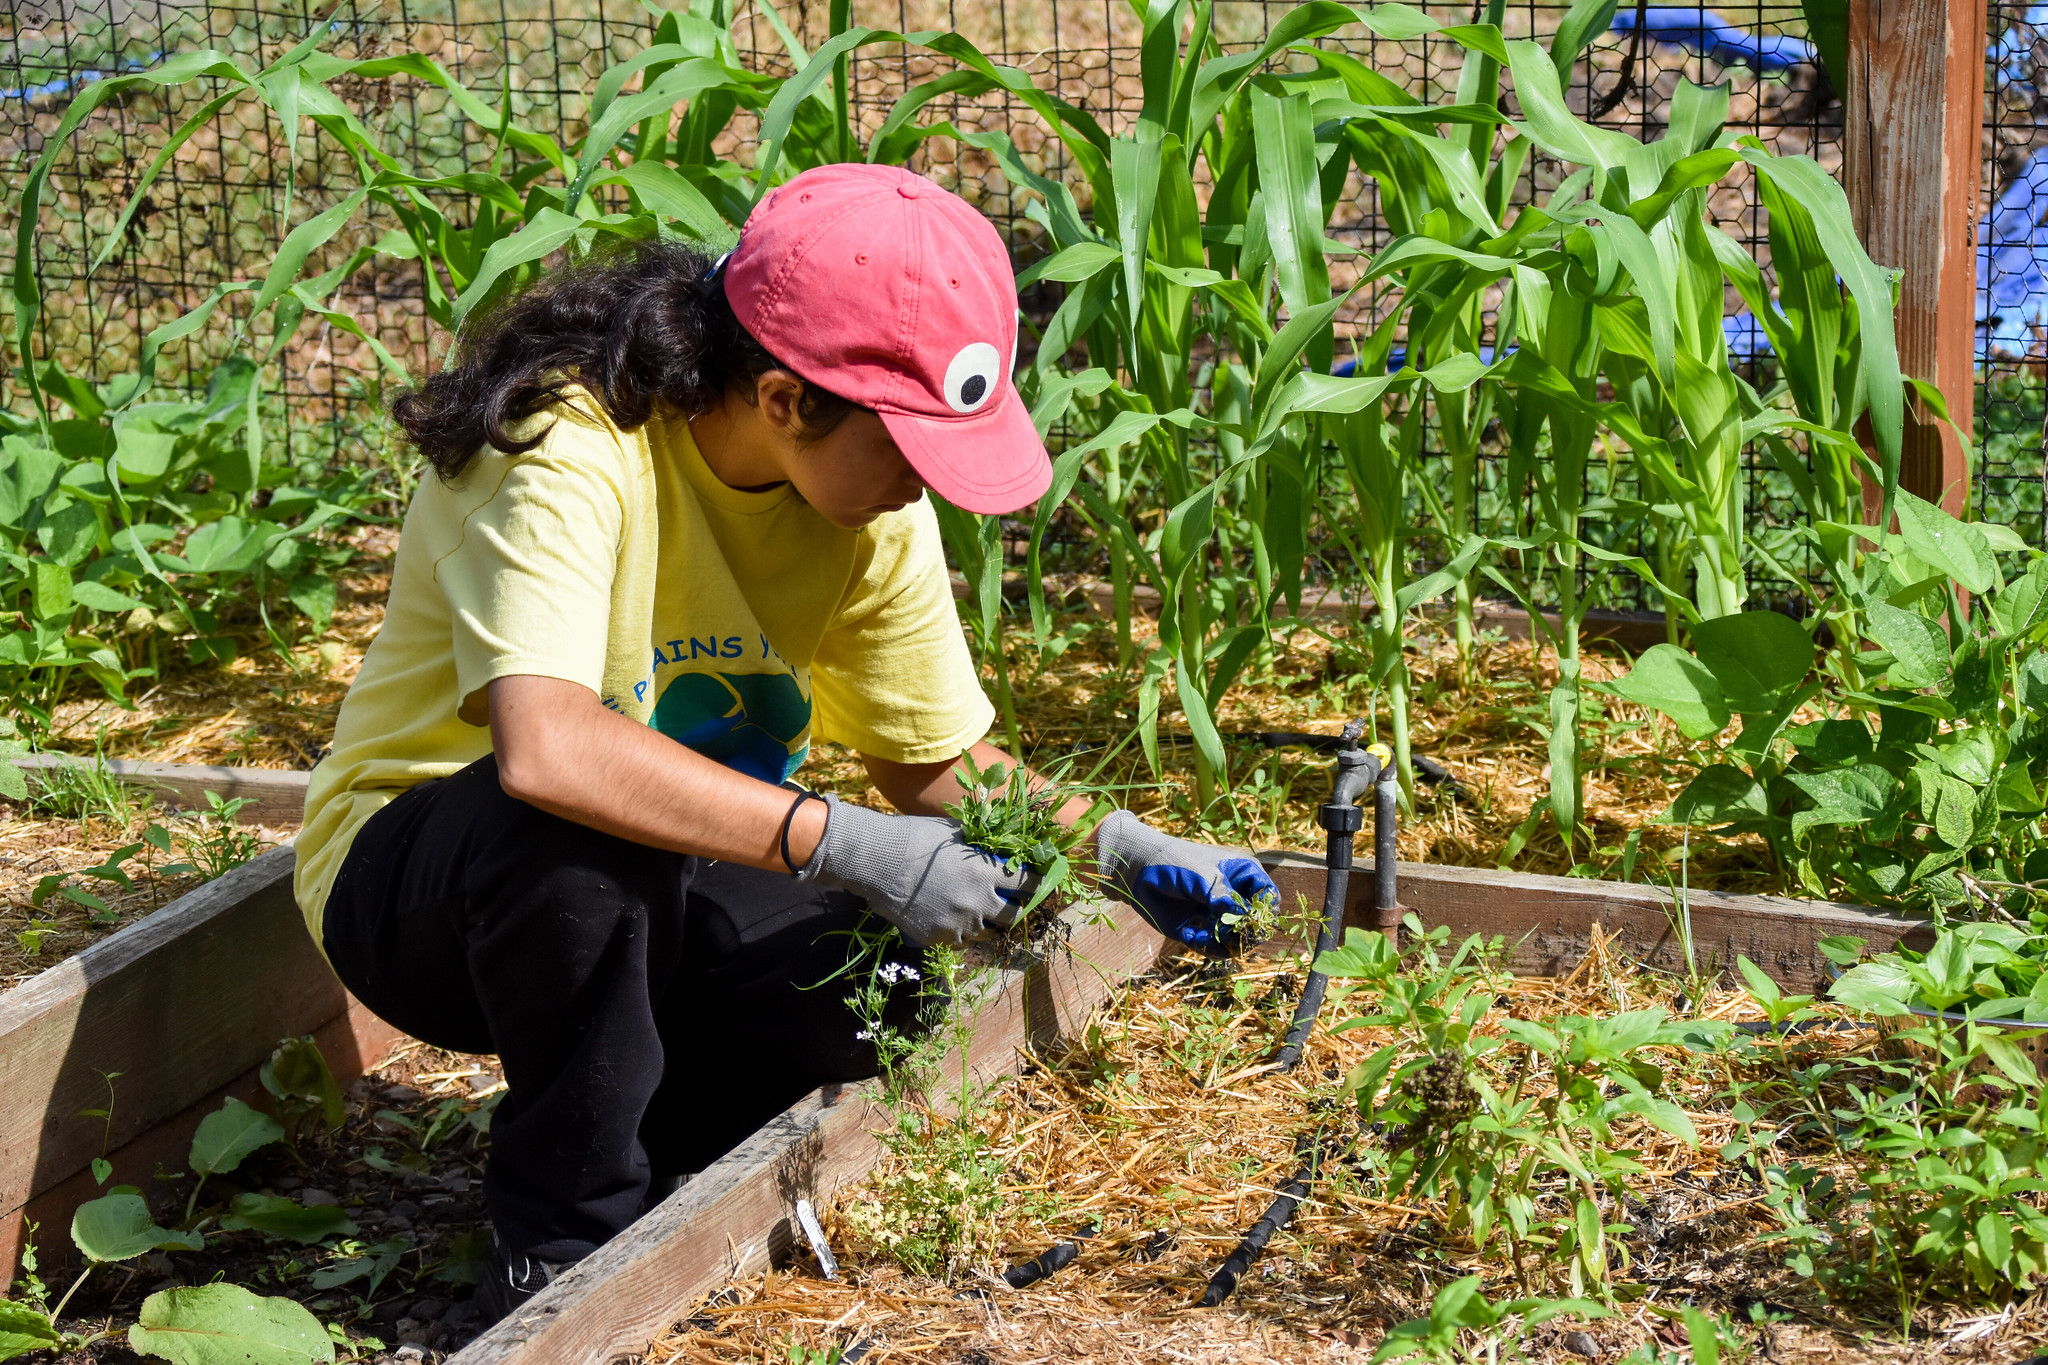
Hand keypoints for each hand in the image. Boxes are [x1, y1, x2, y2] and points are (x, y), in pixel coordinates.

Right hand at [798, 794, 1035, 946]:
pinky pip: (960, 940)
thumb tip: (1004, 847)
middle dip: (1017, 909)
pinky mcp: (938, 938)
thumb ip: (983, 846)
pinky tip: (950, 917)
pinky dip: (960, 931)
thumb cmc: (916, 837)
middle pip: (1014, 916)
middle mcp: (978, 901)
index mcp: (987, 872)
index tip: (1041, 886)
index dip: (1038, 885)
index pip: (1028, 884)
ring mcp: (958, 923)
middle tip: (1012, 904)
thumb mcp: (956, 833)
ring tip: (977, 911)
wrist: (877, 860)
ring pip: (988, 933)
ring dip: (988, 922)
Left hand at [1094, 810, 1277, 955]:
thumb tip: (1243, 918)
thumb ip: (1223, 896)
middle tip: (1222, 930)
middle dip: (1243, 933)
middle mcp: (1236, 897)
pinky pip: (1216, 950)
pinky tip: (1189, 933)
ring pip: (1239, 941)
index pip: (1269, 897)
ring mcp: (1220, 916)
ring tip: (1203, 932)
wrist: (1138, 872)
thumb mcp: (1202, 875)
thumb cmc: (1173, 861)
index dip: (1264, 911)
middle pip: (1257, 925)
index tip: (1248, 918)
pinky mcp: (1203, 931)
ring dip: (1224, 943)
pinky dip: (1206, 947)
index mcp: (1243, 874)